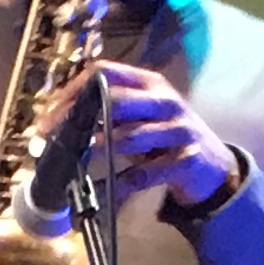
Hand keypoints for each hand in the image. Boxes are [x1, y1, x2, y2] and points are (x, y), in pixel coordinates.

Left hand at [54, 62, 237, 215]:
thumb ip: (111, 111)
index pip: (106, 72)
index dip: (74, 90)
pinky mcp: (185, 160)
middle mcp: (165, 101)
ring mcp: (178, 130)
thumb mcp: (143, 115)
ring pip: (132, 135)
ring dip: (100, 148)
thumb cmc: (167, 138)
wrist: (212, 166)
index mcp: (150, 83)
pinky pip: (144, 174)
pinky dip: (119, 185)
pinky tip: (99, 191)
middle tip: (53, 135)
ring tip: (78, 156)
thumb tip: (61, 118)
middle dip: (80, 117)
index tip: (51, 113)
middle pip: (118, 99)